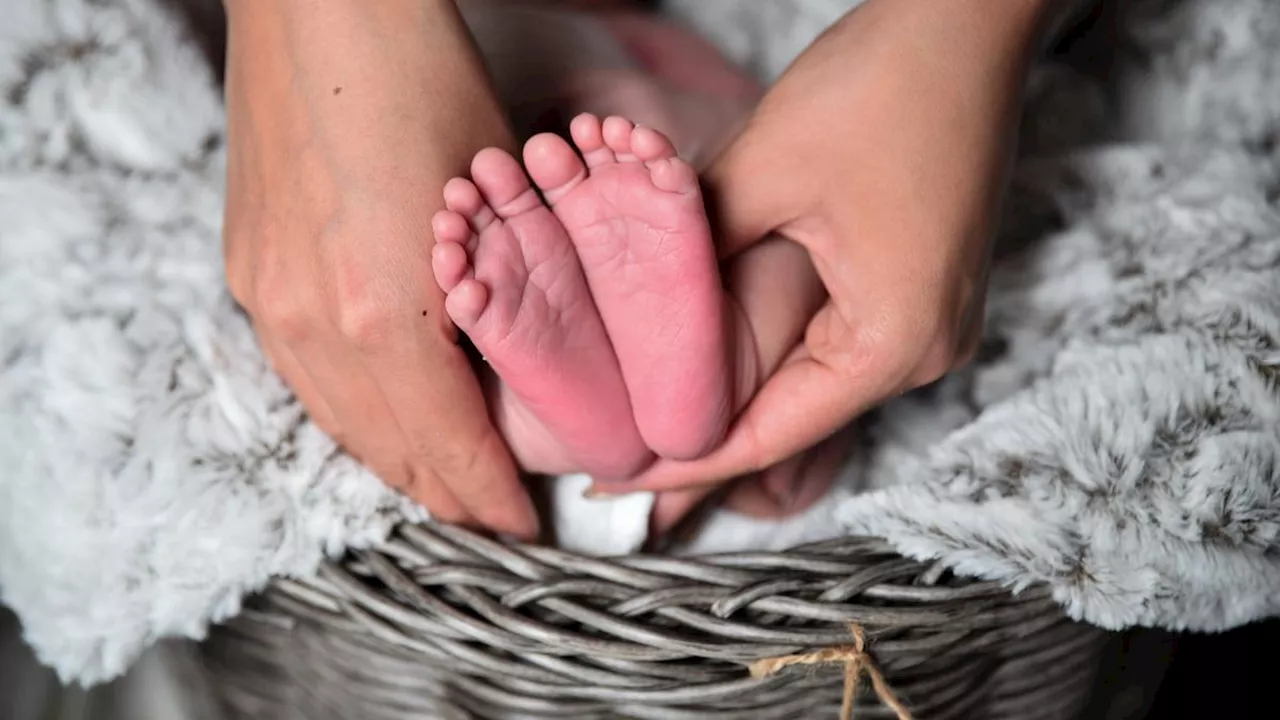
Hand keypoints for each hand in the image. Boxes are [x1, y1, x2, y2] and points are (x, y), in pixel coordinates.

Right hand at [221, 0, 537, 537]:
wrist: (324, 11)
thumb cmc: (426, 85)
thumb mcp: (498, 204)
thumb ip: (502, 300)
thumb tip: (519, 368)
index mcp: (387, 314)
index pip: (449, 444)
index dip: (489, 496)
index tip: (520, 526)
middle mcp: (314, 324)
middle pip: (387, 449)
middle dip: (444, 494)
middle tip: (487, 519)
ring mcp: (269, 299)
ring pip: (337, 420)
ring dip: (393, 461)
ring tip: (439, 485)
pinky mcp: (248, 271)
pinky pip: (303, 374)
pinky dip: (350, 410)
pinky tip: (379, 416)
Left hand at [601, 0, 1056, 525]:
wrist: (970, 23)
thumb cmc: (882, 85)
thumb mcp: (763, 173)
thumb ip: (694, 254)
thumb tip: (634, 304)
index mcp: (894, 343)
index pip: (768, 436)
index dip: (682, 463)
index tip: (611, 479)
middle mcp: (925, 349)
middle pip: (794, 419)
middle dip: (702, 432)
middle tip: (615, 451)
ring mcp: (931, 319)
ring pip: (812, 381)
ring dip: (736, 391)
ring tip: (651, 408)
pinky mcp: (922, 286)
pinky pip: (837, 341)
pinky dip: (774, 351)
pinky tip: (715, 353)